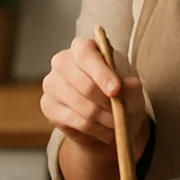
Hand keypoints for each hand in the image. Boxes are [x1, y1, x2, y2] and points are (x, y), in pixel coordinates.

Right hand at [41, 37, 150, 156]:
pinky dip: (96, 129)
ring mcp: (51, 84)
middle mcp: (61, 61)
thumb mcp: (131, 88)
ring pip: (81, 105)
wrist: (106, 118)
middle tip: (122, 114)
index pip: (85, 54)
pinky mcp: (48, 105)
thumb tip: (130, 85)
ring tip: (117, 124)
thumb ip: (132, 86)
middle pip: (83, 84)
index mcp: (81, 47)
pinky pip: (75, 121)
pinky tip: (106, 131)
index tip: (116, 91)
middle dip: (107, 103)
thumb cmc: (118, 94)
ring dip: (104, 118)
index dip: (101, 73)